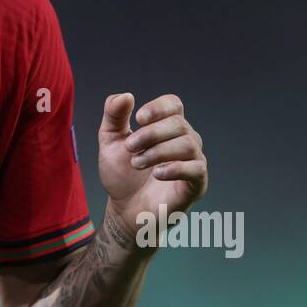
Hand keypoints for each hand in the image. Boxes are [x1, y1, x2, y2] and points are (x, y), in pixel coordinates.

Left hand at [97, 93, 207, 237]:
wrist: (124, 211)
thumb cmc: (121, 175)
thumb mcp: (110, 141)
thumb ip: (114, 116)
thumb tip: (126, 95)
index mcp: (166, 127)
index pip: (174, 104)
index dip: (158, 107)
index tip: (137, 118)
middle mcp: (185, 141)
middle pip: (179, 123)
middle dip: (151, 133)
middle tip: (130, 148)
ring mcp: (193, 162)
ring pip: (188, 144)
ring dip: (158, 151)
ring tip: (136, 163)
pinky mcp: (196, 185)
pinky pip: (197, 169)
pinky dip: (176, 168)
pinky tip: (157, 174)